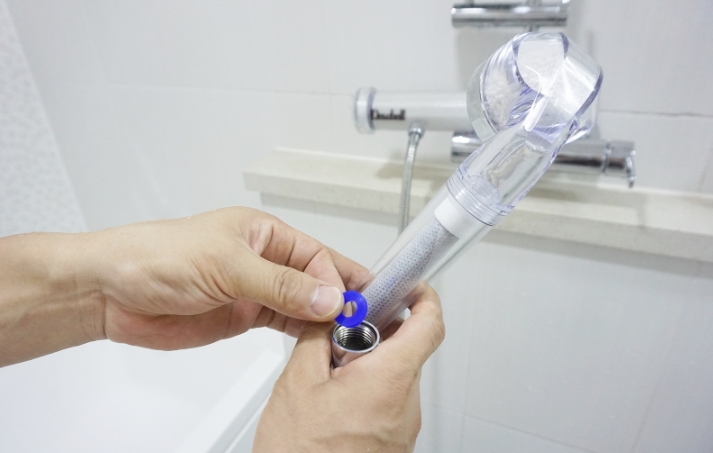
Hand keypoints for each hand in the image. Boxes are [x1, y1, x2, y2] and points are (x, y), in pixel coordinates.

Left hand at [0, 207, 369, 364]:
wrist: (111, 292)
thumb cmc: (158, 256)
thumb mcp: (227, 266)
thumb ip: (280, 285)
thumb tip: (328, 296)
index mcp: (263, 233)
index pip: (316, 255)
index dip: (337, 278)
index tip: (351, 303)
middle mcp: (264, 260)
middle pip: (315, 279)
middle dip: (339, 297)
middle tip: (362, 321)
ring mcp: (254, 290)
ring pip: (303, 303)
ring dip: (324, 318)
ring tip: (347, 335)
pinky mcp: (242, 316)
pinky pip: (284, 323)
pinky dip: (303, 332)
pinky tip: (319, 340)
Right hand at [253, 284, 444, 452]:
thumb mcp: (297, 384)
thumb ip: (316, 339)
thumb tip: (327, 316)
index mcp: (390, 379)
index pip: (430, 322)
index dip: (423, 295)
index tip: (407, 284)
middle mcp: (406, 403)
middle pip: (408, 347)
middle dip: (377, 332)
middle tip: (342, 331)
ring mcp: (403, 426)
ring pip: (395, 375)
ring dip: (368, 363)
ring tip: (328, 372)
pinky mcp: (392, 443)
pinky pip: (388, 401)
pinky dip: (366, 388)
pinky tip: (332, 400)